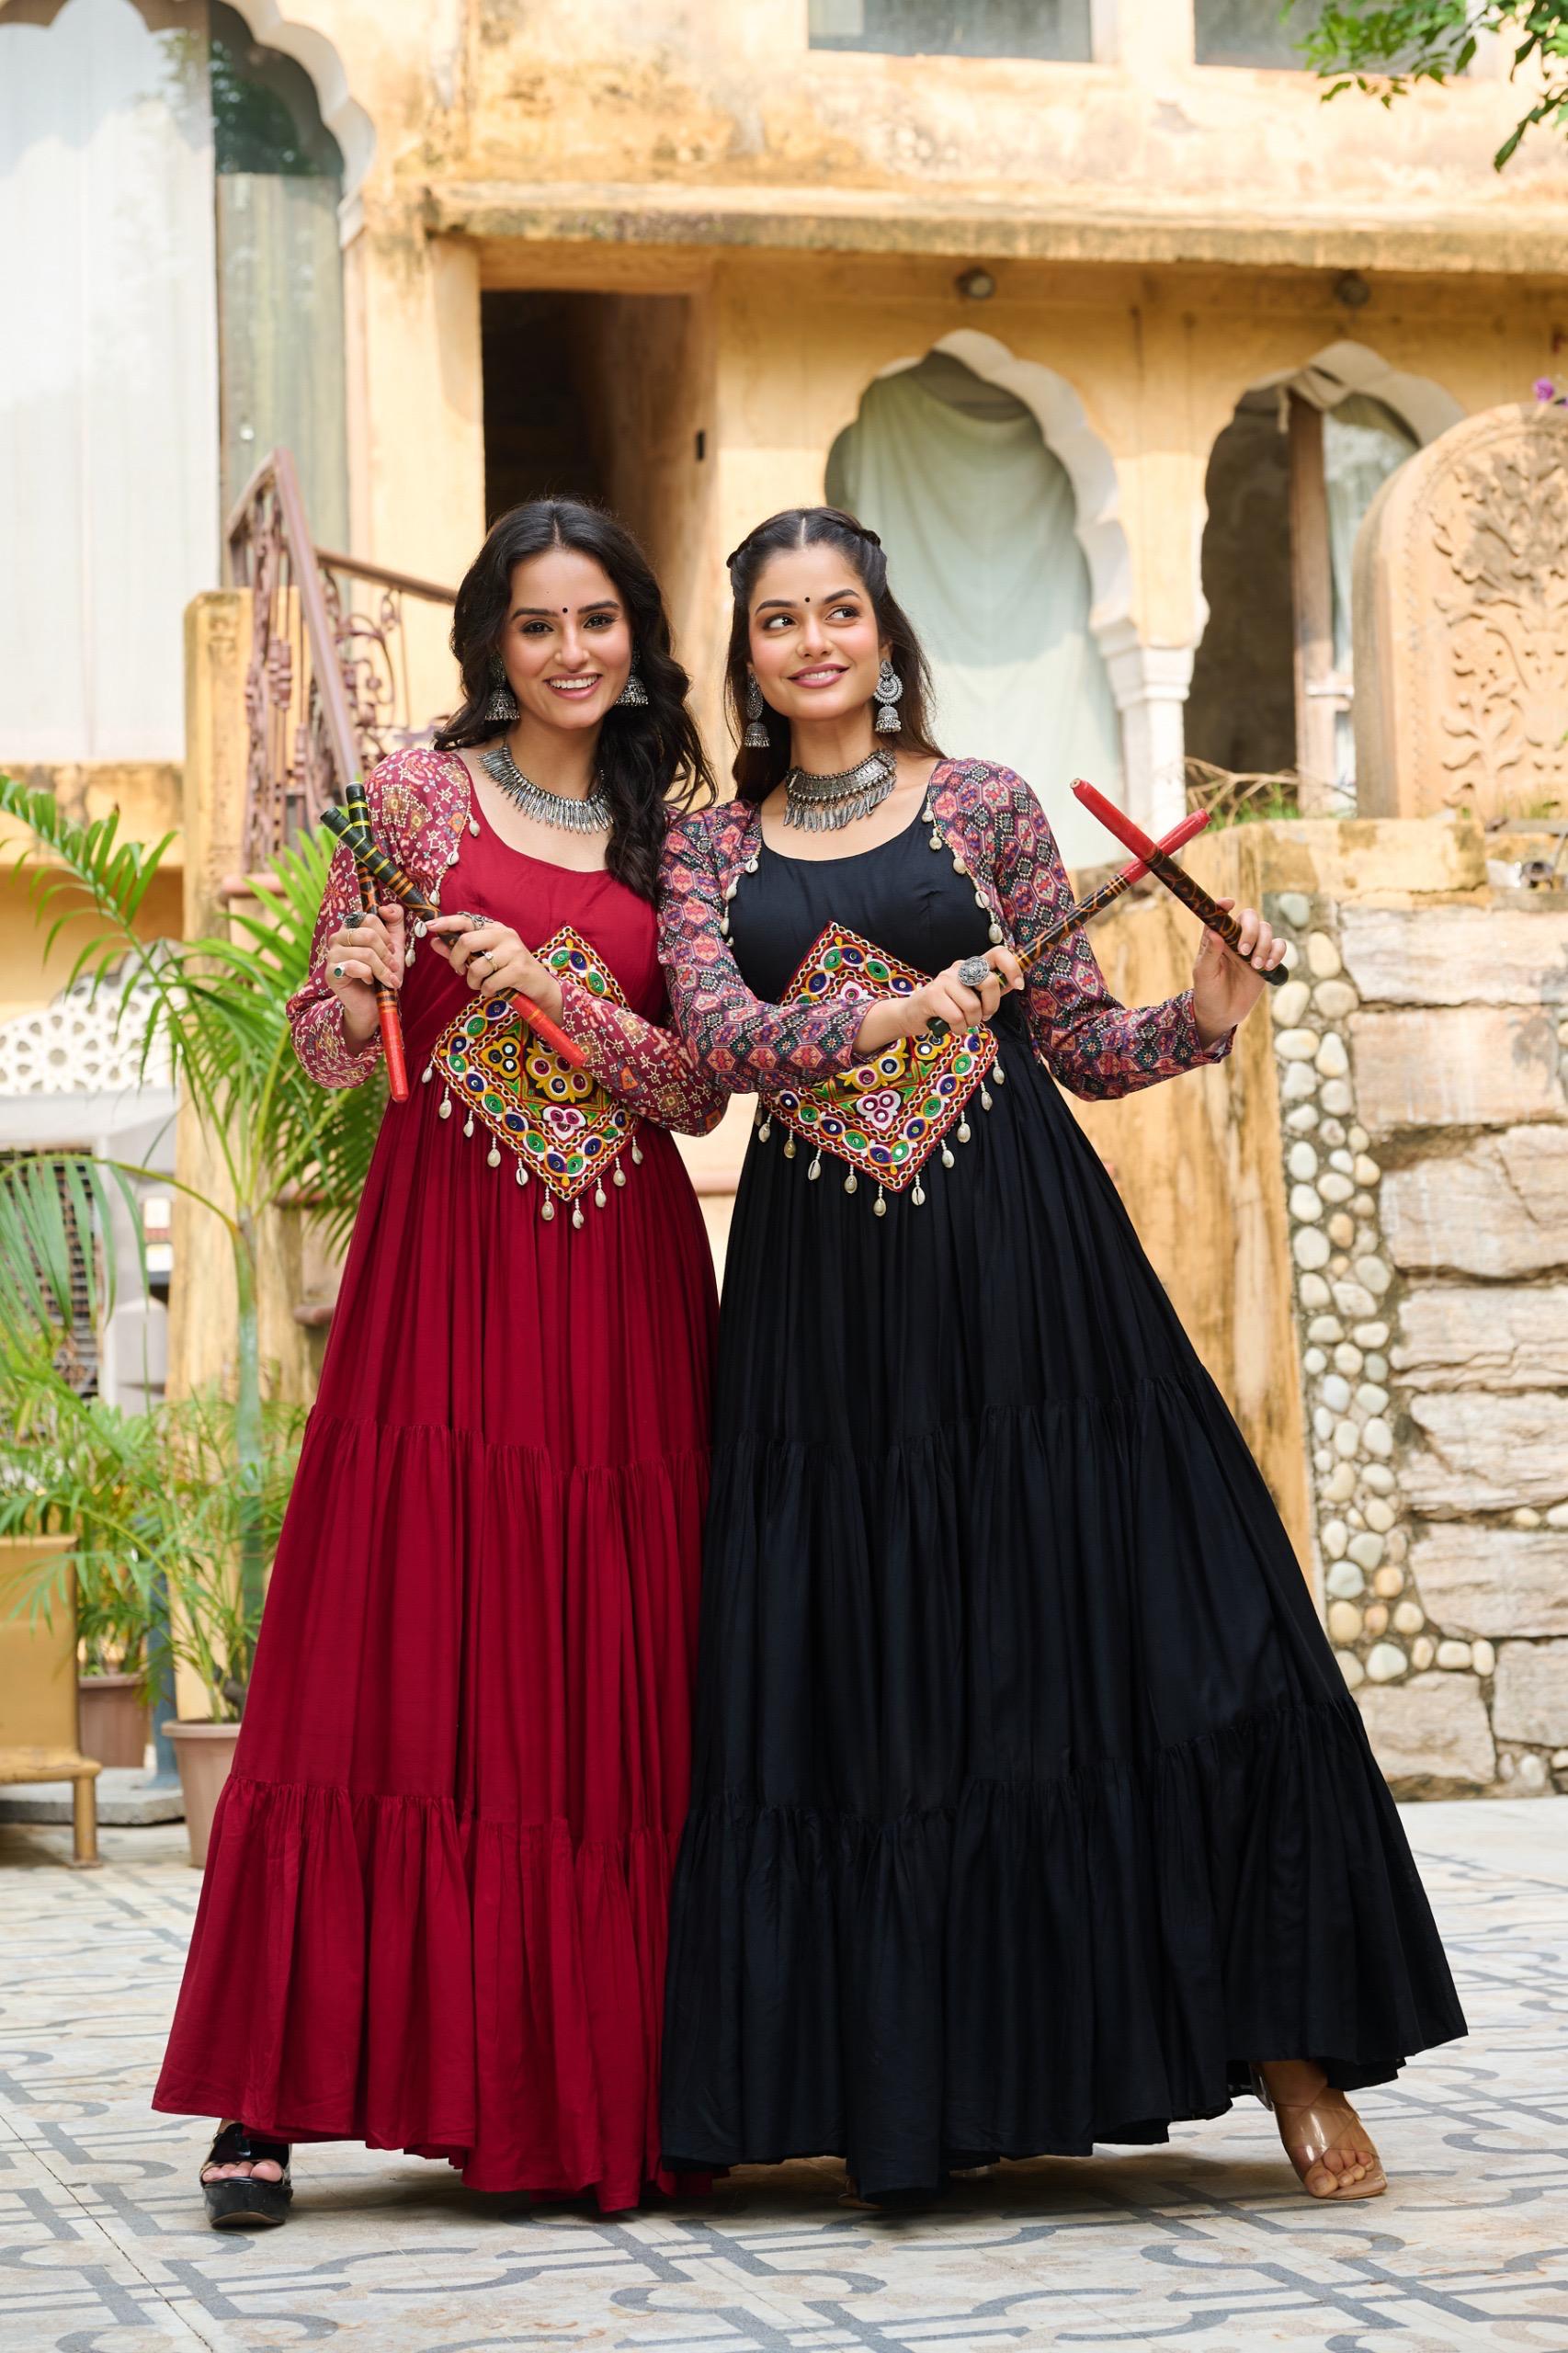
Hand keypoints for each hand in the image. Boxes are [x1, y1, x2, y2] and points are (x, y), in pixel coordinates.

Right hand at [324, 903, 404, 1042]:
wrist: (374, 1003)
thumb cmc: (382, 973)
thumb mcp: (394, 945)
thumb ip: (394, 922)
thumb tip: (386, 907)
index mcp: (351, 927)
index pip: (369, 918)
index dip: (386, 934)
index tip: (391, 950)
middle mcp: (337, 938)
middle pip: (368, 935)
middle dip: (386, 954)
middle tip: (393, 967)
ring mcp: (332, 955)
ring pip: (364, 953)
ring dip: (381, 968)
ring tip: (387, 978)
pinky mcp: (331, 972)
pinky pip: (354, 967)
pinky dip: (369, 976)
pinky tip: (370, 981)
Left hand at [427, 913, 564, 1023]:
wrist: (539, 987)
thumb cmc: (508, 971)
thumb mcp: (484, 958)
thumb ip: (459, 950)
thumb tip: (434, 941)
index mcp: (495, 928)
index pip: (466, 920)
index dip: (446, 922)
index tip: (429, 926)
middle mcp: (505, 935)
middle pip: (466, 941)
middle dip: (456, 960)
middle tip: (459, 971)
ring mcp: (514, 951)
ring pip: (477, 966)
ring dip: (472, 981)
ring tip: (480, 984)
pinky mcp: (519, 969)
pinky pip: (490, 982)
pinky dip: (486, 990)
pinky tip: (493, 990)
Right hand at [852, 946, 1023, 1056]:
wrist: (914, 1015)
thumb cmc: (948, 1007)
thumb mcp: (974, 997)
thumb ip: (992, 990)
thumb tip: (1016, 982)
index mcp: (973, 966)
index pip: (998, 953)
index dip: (1012, 967)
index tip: (1019, 985)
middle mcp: (960, 968)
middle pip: (989, 982)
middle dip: (991, 1006)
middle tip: (982, 1016)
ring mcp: (945, 979)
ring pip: (973, 1005)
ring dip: (971, 1022)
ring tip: (961, 1021)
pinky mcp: (933, 994)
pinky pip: (956, 1016)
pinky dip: (958, 1028)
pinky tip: (950, 1025)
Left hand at [1192, 900, 1286, 1043]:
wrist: (1222, 1014)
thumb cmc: (1208, 992)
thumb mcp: (1204, 974)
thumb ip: (1210, 953)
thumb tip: (1215, 932)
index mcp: (1217, 938)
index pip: (1221, 915)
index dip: (1224, 905)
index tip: (1229, 903)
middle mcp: (1235, 938)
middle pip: (1250, 917)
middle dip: (1251, 931)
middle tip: (1244, 952)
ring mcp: (1253, 947)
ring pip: (1266, 930)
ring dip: (1264, 945)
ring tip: (1256, 966)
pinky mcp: (1267, 959)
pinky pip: (1280, 945)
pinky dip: (1277, 953)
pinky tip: (1268, 967)